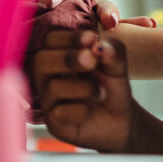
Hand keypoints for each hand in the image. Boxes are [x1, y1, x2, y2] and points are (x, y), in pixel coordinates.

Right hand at [28, 25, 138, 151]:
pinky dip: (80, 110)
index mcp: (59, 56)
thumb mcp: (118, 66)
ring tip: (101, 92)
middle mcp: (48, 76)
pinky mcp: (54, 123)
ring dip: (83, 87)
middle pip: (41, 61)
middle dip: (67, 59)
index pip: (52, 40)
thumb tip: (98, 46)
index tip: (90, 38)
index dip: (68, 38)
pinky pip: (59, 113)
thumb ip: (112, 52)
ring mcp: (49, 100)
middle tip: (91, 60)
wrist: (121, 120)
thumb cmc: (112, 87)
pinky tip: (89, 111)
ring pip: (53, 87)